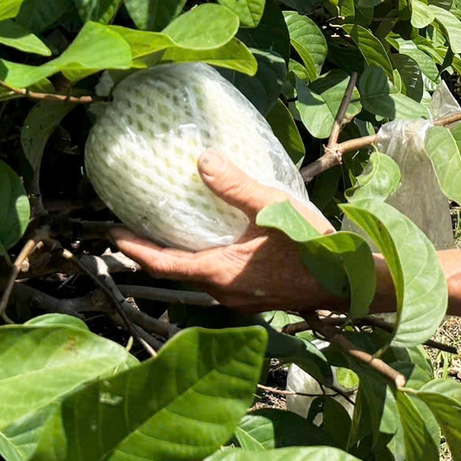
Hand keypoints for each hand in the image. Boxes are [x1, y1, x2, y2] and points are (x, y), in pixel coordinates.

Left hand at [109, 149, 339, 313]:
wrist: (348, 281)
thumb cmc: (312, 247)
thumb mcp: (272, 208)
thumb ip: (235, 186)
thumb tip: (203, 160)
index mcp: (219, 273)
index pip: (162, 264)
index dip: (134, 248)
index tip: (112, 233)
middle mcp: (223, 293)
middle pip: (177, 272)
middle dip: (155, 251)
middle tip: (137, 226)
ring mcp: (240, 300)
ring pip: (199, 277)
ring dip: (182, 256)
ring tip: (172, 230)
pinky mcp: (256, 298)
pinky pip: (219, 280)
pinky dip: (205, 261)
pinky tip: (215, 242)